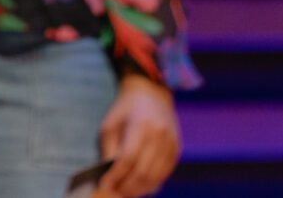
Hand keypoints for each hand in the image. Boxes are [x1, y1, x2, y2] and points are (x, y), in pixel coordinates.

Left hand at [95, 73, 180, 196]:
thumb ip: (110, 149)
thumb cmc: (125, 109)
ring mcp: (171, 143)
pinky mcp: (177, 149)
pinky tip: (140, 187)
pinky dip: (152, 183)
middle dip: (127, 186)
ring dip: (140, 189)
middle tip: (115, 193)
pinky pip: (165, 173)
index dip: (116, 175)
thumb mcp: (111, 124)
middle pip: (143, 170)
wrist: (151, 94)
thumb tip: (108, 175)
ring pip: (156, 176)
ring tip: (126, 193)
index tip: (105, 185)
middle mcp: (159, 135)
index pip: (128, 158)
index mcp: (141, 125)